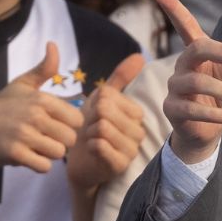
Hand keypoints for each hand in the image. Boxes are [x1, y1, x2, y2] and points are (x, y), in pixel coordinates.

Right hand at [0, 42, 83, 173]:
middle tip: (43, 138)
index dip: (67, 125)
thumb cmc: (0, 107)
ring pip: (58, 153)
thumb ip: (43, 68)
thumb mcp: (21, 84)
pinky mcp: (16, 154)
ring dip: (49, 154)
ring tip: (35, 147)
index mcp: (41, 99)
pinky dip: (38, 165)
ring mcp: (25, 136)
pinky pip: (44, 166)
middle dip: (59, 142)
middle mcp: (35, 116)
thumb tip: (53, 44)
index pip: (76, 119)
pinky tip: (28, 157)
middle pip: (70, 138)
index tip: (53, 125)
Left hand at [66, 52, 146, 190]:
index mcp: (136, 113)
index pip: (109, 96)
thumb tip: (140, 56)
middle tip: (91, 129)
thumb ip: (120, 78)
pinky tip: (92, 149)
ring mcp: (131, 149)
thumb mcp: (102, 100)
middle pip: (105, 111)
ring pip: (103, 127)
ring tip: (92, 138)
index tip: (97, 116)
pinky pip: (100, 145)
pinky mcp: (120, 165)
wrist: (80, 161)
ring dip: (89, 132)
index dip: (95, 104)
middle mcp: (138, 130)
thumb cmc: (91, 127)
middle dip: (90, 119)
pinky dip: (89, 145)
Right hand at [156, 0, 221, 164]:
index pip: (185, 26)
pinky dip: (214, 113)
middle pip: (196, 50)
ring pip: (195, 82)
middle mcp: (183, 66)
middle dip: (221, 52)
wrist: (211, 130)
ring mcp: (175, 87)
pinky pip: (191, 108)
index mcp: (199, 53)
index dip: (173, 9)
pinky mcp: (172, 109)